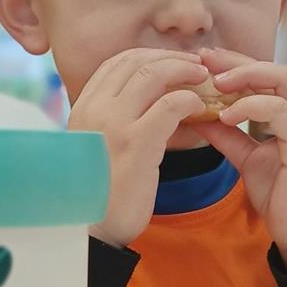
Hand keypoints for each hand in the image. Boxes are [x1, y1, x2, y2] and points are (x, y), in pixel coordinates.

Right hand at [68, 48, 207, 247]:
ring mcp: (113, 123)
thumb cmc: (99, 194)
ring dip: (184, 71)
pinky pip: (171, 105)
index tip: (172, 62)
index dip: (148, 56)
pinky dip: (190, 100)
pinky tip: (201, 109)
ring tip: (204, 79)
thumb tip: (144, 104)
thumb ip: (112, 122)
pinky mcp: (136, 142)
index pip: (116, 63)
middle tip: (196, 65)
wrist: (91, 231)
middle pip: (136, 61)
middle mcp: (94, 108)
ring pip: (154, 74)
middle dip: (170, 58)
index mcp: (83, 107)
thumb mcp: (97, 148)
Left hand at [194, 49, 286, 273]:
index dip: (240, 64)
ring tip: (215, 84)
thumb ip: (229, 136)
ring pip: (285, 82)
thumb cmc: (281, 197)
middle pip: (280, 70)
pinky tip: (226, 115)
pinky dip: (252, 107)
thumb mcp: (249, 159)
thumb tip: (198, 115)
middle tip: (206, 60)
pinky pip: (281, 113)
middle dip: (241, 62)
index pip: (272, 75)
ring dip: (247, 77)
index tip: (207, 60)